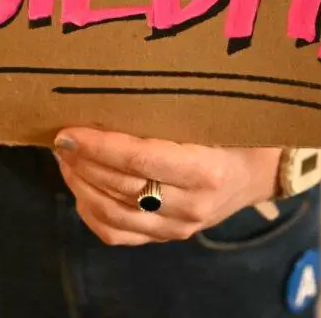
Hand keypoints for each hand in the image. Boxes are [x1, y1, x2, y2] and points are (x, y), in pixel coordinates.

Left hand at [54, 128, 280, 245]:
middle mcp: (192, 205)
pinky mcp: (167, 238)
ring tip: (66, 160)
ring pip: (114, 214)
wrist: (259, 172)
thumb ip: (171, 107)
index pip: (140, 160)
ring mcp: (179, 228)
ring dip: (81, 186)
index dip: (100, 146)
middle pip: (122, 186)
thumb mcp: (213, 114)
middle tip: (62, 139)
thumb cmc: (234, 129)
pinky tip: (80, 190)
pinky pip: (119, 235)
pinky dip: (92, 214)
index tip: (70, 130)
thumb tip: (114, 83)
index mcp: (206, 169)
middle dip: (84, 162)